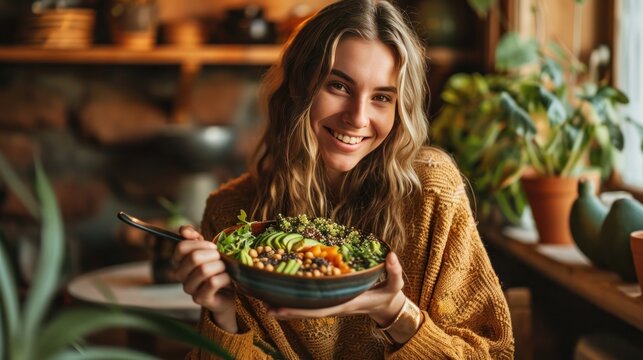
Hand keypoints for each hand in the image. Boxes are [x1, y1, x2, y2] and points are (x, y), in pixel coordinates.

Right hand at [172, 225, 237, 332]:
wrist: (228, 291)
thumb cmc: (216, 268)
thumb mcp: (207, 249)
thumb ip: (195, 238)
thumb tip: (183, 230)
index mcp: (179, 261)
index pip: (181, 247)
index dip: (200, 244)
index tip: (213, 246)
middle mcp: (180, 275)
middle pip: (194, 258)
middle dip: (213, 255)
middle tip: (221, 258)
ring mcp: (189, 288)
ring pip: (203, 270)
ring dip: (220, 266)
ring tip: (225, 268)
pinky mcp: (200, 299)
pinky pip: (213, 283)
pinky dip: (225, 278)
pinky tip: (228, 278)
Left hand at [266, 252, 406, 326]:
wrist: (386, 305)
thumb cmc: (388, 295)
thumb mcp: (395, 285)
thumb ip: (394, 271)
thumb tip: (391, 255)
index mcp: (345, 303)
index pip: (318, 309)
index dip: (298, 310)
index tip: (278, 308)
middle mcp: (334, 305)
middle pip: (305, 311)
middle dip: (285, 310)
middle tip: (263, 307)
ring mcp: (330, 303)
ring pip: (305, 306)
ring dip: (286, 304)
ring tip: (264, 299)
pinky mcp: (330, 299)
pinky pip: (310, 300)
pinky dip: (295, 297)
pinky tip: (281, 291)